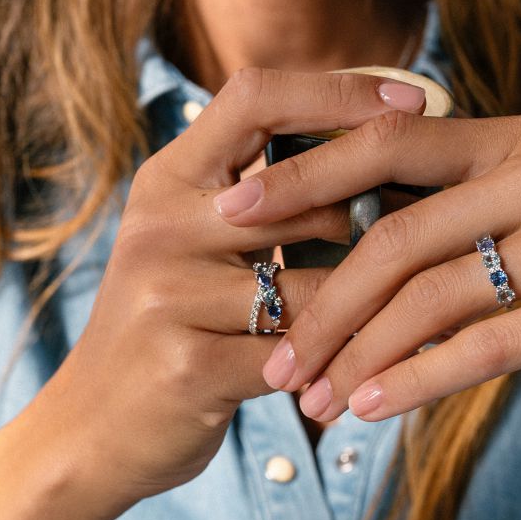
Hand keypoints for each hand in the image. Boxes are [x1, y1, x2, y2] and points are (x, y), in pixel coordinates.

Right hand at [33, 68, 426, 515]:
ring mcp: (169, 295)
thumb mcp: (190, 239)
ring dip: (364, 299)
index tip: (413, 103)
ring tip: (399, 304)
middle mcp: (160, 225)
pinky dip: (341, 361)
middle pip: (300, 191)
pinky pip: (302, 352)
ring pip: (315, 283)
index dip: (340, 91)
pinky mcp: (191, 366)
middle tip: (429, 222)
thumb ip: (259, 195)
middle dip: (373, 208)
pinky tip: (360, 368)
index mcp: (166, 180)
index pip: (256, 97)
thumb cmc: (167, 323)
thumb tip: (368, 147)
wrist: (91, 427)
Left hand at [214, 110, 520, 421]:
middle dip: (324, 305)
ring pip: (437, 300)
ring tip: (312, 399)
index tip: (233, 209)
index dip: (304, 175)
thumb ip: (457, 189)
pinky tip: (374, 405)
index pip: (386, 144)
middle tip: (273, 357)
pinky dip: (423, 378)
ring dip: (362, 356)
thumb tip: (352, 224)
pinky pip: (494, 345)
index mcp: (511, 135)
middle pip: (399, 241)